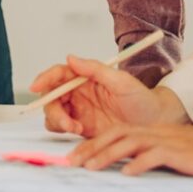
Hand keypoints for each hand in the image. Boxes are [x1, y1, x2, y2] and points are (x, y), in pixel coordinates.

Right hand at [29, 55, 186, 137]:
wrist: (156, 125)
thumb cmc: (142, 100)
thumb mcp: (122, 81)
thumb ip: (95, 69)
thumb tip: (71, 58)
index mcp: (85, 77)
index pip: (58, 74)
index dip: (44, 78)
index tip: (36, 87)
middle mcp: (78, 93)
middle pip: (51, 96)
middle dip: (53, 108)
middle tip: (67, 121)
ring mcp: (79, 110)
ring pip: (54, 113)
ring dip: (58, 120)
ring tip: (76, 128)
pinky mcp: (83, 128)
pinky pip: (63, 128)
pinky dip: (65, 131)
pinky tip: (81, 133)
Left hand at [69, 124, 192, 177]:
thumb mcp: (165, 146)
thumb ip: (144, 150)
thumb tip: (122, 164)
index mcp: (146, 131)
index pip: (113, 133)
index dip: (92, 142)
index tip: (74, 156)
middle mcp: (151, 132)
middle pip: (115, 135)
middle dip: (91, 147)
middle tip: (72, 161)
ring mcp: (164, 140)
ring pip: (129, 143)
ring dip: (107, 154)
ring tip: (90, 166)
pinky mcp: (177, 151)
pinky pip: (155, 155)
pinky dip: (139, 162)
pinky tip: (126, 172)